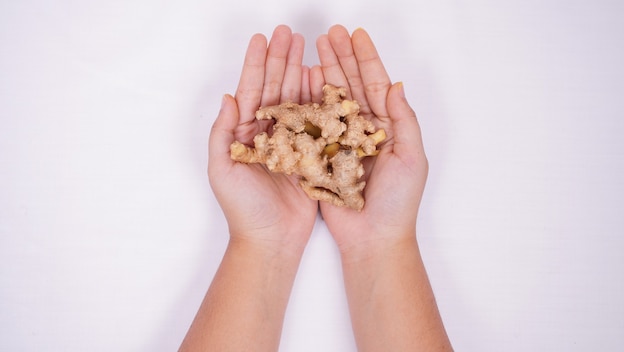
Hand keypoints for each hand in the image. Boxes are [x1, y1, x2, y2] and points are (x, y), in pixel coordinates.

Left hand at [208, 25, 317, 252]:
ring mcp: (289, 141)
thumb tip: (228, 97)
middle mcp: (267, 133)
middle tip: (288, 32)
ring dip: (299, 72)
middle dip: (280, 59)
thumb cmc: (242, 209)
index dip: (255, 63)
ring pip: (295, 99)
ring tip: (306, 46)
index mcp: (244, 134)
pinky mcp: (309, 153)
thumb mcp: (222, 169)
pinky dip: (317, 98)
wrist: (271, 240)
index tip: (261, 38)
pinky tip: (321, 78)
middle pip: (274, 88)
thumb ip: (223, 133)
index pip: (250, 90)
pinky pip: (314, 120)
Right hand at [311, 25, 428, 254]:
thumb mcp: (411, 157)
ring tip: (314, 48)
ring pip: (331, 100)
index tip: (356, 35)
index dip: (366, 58)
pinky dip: (307, 103)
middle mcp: (363, 130)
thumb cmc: (398, 202)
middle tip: (330, 33)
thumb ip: (403, 120)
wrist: (374, 237)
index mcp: (387, 127)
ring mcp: (341, 141)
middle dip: (341, 58)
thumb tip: (395, 84)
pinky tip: (301, 82)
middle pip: (351, 85)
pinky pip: (314, 125)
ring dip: (323, 73)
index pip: (376, 84)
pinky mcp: (322, 156)